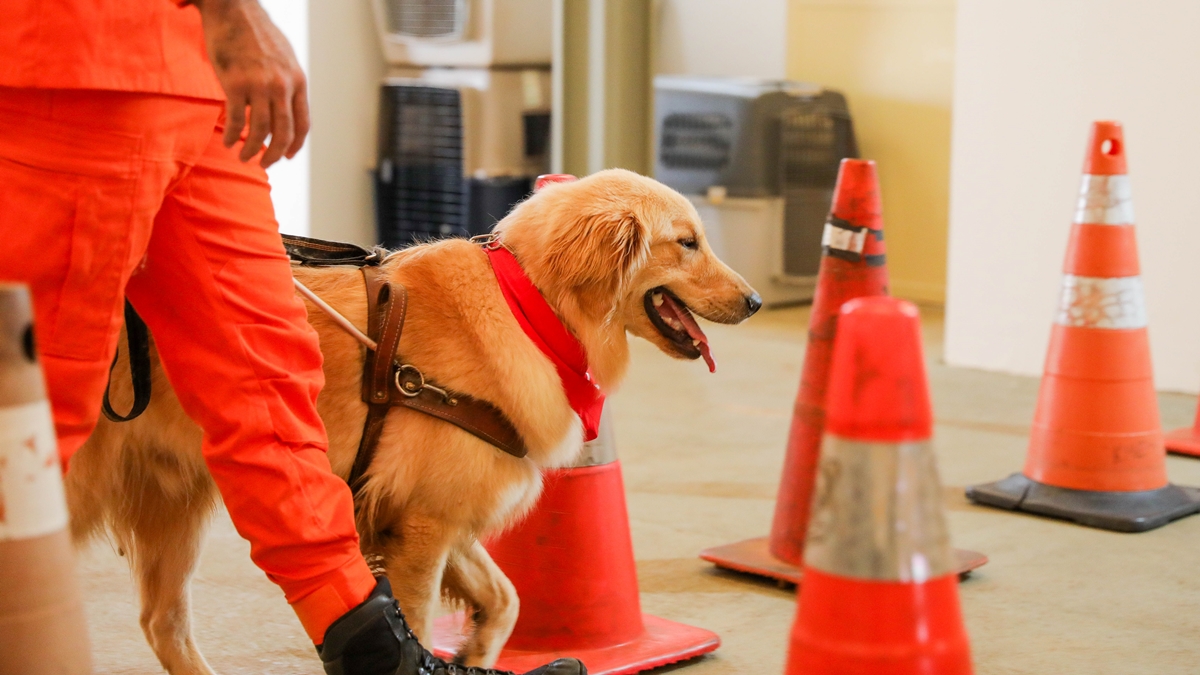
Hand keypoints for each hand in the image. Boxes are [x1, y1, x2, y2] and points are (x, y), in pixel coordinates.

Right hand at [193, 0, 309, 167]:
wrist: (234, 8)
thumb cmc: (256, 33)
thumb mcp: (284, 57)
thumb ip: (287, 82)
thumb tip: (286, 105)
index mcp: (297, 81)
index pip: (303, 123)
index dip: (295, 145)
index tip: (286, 156)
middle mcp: (282, 85)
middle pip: (283, 132)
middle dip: (273, 154)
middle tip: (263, 164)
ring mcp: (259, 85)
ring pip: (259, 130)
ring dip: (251, 149)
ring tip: (243, 156)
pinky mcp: (235, 83)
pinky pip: (235, 119)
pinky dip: (232, 135)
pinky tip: (227, 142)